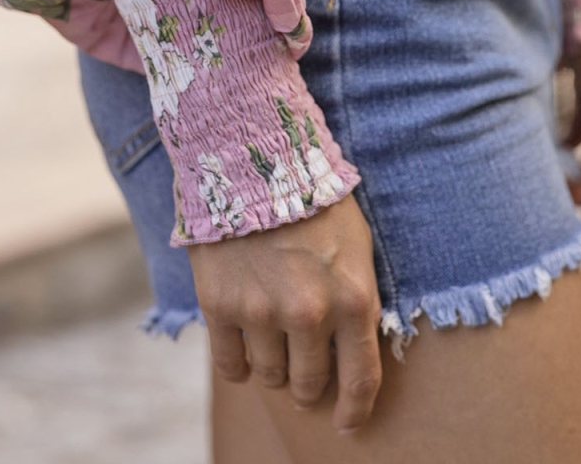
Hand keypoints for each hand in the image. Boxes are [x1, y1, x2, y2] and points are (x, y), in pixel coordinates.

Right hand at [188, 194, 381, 433]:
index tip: (347, 423)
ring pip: (270, 376)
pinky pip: (230, 366)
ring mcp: (260, 311)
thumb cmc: (311, 199)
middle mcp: (309, 312)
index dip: (355, 411)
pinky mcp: (219, 305)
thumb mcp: (355, 245)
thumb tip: (353, 353)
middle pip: (309, 385)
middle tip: (301, 362)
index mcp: (353, 297)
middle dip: (309, 382)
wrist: (252, 157)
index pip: (361, 380)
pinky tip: (242, 338)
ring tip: (270, 330)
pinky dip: (238, 361)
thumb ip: (357, 300)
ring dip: (272, 363)